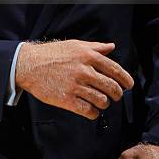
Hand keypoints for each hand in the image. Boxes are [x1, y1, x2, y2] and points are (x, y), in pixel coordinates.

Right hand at [15, 39, 133, 118]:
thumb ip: (95, 47)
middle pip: (112, 88)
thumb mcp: (75, 45)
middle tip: (114, 95)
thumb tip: (111, 47)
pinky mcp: (67, 100)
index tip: (129, 85)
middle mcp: (84, 70)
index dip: (125, 79)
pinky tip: (90, 109)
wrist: (30, 64)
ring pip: (102, 101)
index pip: (115, 70)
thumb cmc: (53, 53)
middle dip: (116, 94)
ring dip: (104, 103)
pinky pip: (89, 111)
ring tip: (100, 101)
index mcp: (88, 56)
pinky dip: (93, 112)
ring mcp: (76, 86)